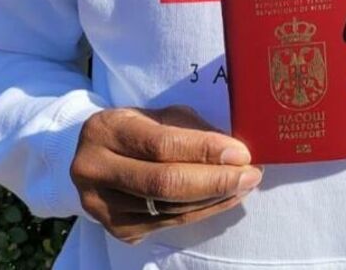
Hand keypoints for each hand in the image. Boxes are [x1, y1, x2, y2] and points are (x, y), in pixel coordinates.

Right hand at [70, 104, 261, 243]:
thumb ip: (190, 130)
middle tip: (250, 174)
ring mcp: (102, 206)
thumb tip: (233, 151)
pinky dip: (201, 212)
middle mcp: (95, 170)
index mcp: (106, 130)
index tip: (240, 152)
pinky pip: (168, 224)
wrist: (97, 156)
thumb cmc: (138, 128)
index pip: (162, 144)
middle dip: (215, 181)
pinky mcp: (116, 229)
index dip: (204, 150)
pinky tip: (223, 199)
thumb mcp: (159, 115)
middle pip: (164, 184)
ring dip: (214, 199)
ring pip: (169, 209)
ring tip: (244, 186)